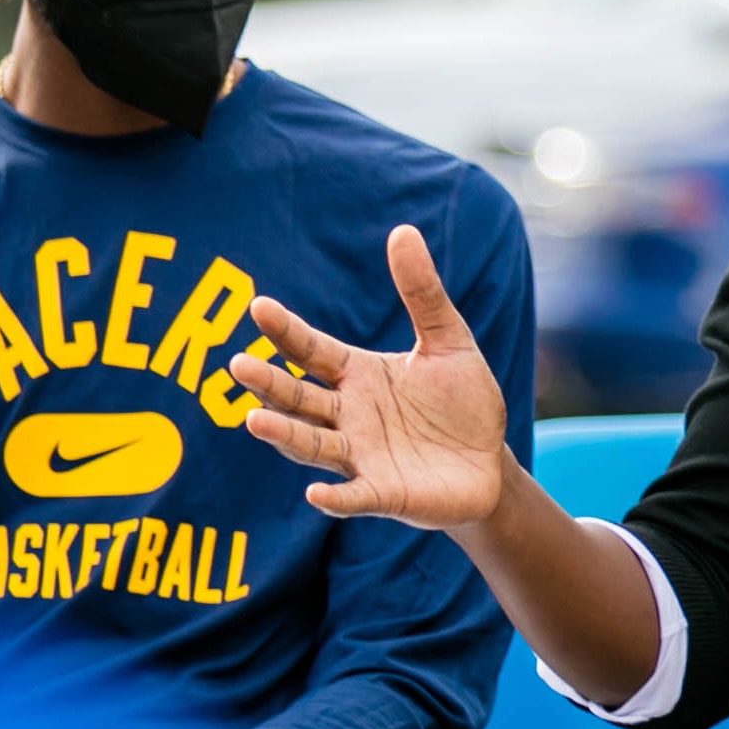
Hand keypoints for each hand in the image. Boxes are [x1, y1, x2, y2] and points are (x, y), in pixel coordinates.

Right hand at [235, 225, 510, 528]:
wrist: (491, 463)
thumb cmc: (463, 403)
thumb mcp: (449, 342)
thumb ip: (423, 294)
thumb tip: (402, 231)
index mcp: (357, 375)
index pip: (311, 350)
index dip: (286, 331)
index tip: (259, 307)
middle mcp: (348, 415)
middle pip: (298, 398)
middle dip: (269, 384)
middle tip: (237, 365)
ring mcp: (361, 456)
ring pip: (312, 445)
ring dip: (284, 436)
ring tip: (253, 420)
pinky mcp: (384, 493)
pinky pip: (354, 496)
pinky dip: (336, 498)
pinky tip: (317, 495)